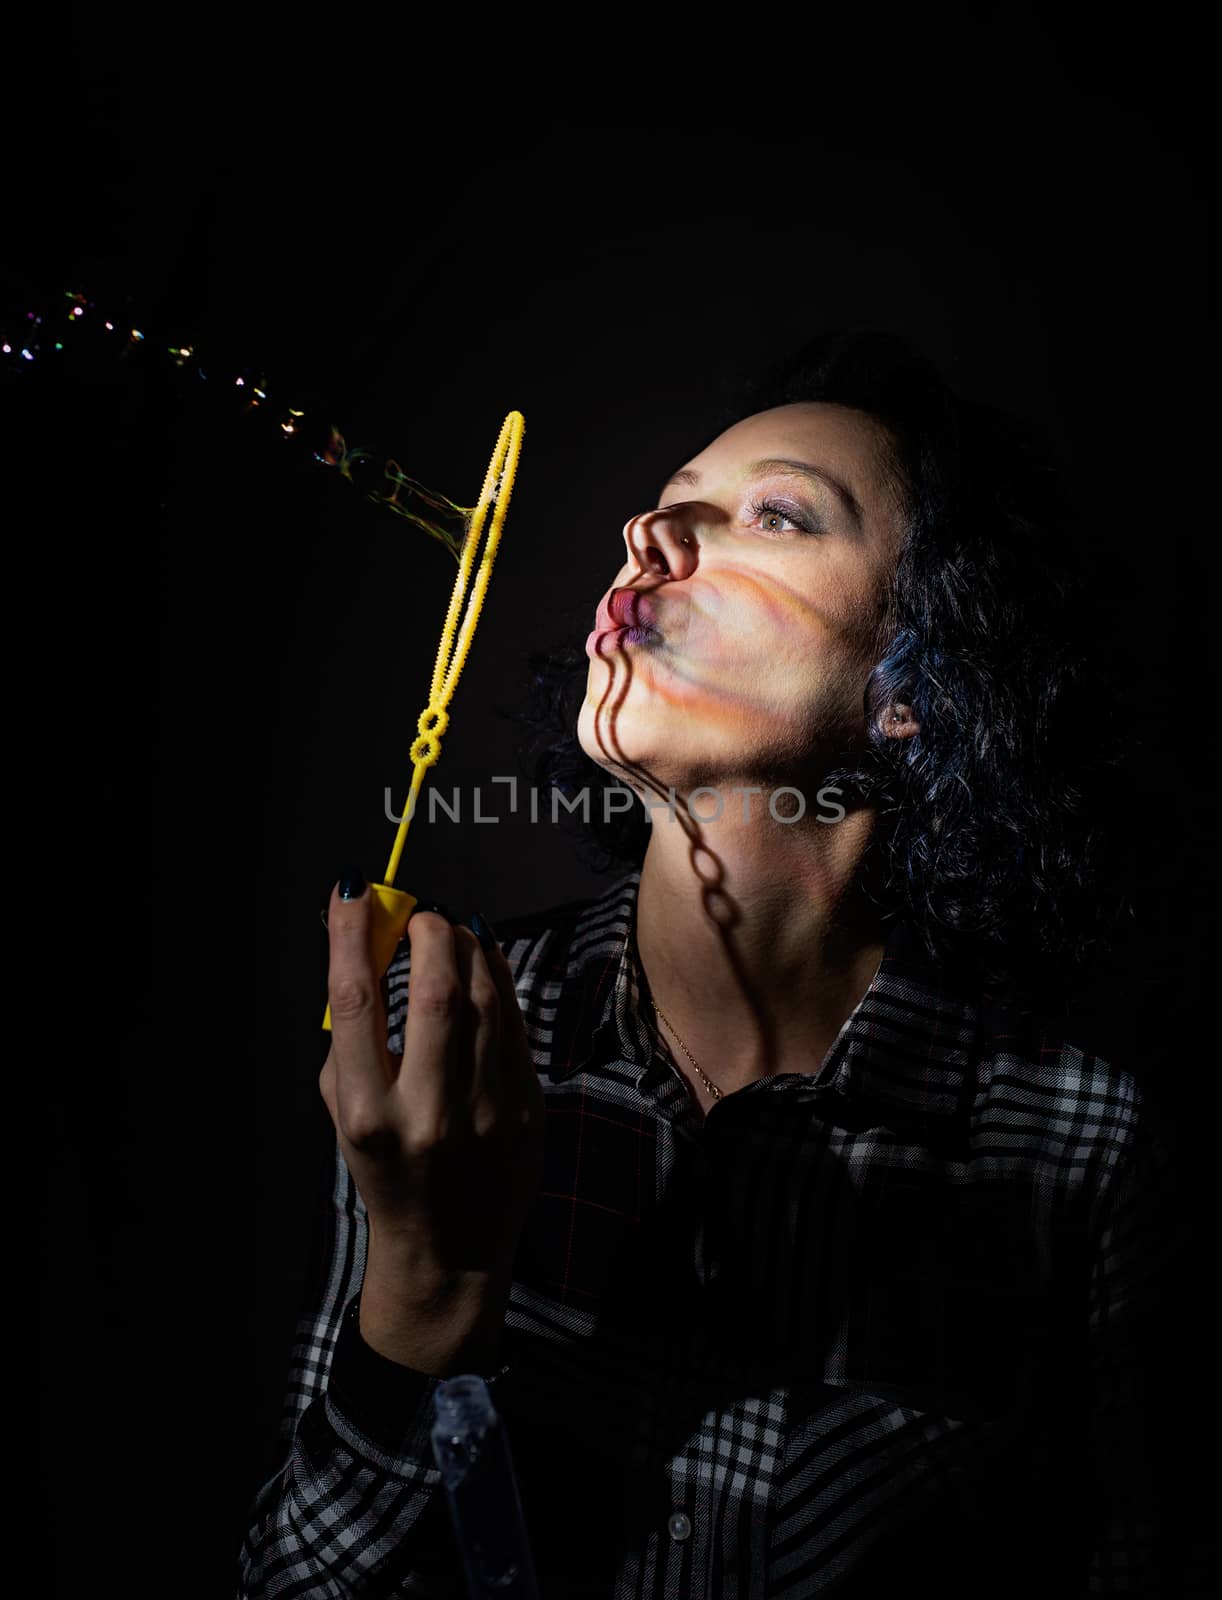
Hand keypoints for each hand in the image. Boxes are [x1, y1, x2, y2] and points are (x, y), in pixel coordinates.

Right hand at [319, 877, 545, 1293]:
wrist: (447, 1249)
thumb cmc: (384, 1167)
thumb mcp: (344, 1108)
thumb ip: (349, 1029)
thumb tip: (362, 938)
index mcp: (367, 1114)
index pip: (356, 1000)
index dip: (353, 934)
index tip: (353, 890)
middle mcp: (427, 1114)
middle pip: (436, 991)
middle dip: (428, 933)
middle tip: (421, 915)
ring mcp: (485, 1114)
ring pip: (486, 1000)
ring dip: (468, 948)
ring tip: (451, 931)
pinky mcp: (527, 1112)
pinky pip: (516, 1025)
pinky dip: (500, 980)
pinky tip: (485, 960)